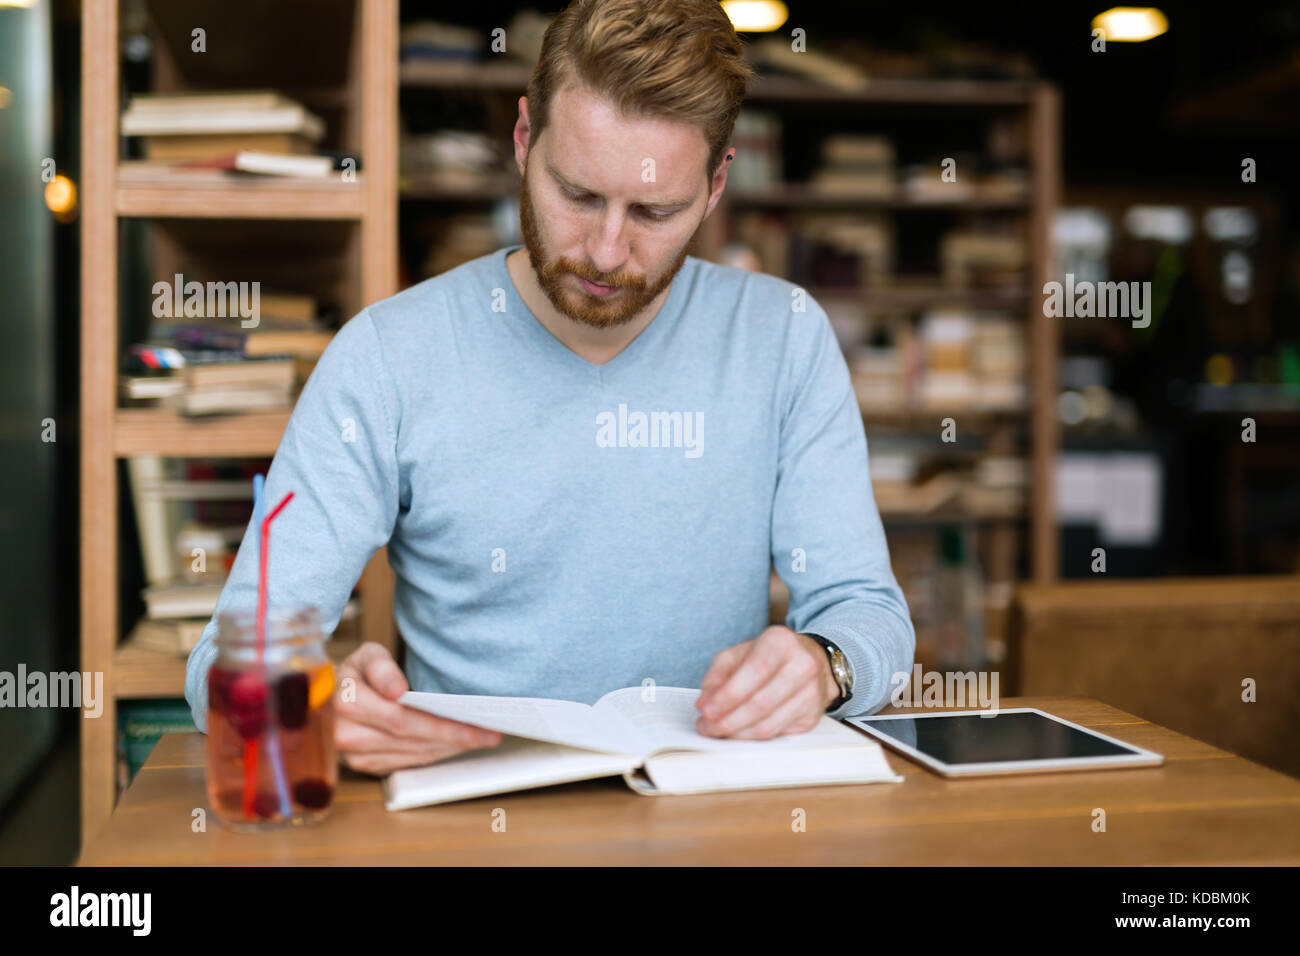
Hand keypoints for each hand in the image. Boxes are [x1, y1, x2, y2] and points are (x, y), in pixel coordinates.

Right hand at [334, 642, 501, 774]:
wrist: (332, 695)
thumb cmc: (357, 672)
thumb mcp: (367, 655)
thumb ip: (381, 666)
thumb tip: (397, 689)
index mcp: (346, 703)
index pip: (402, 718)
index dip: (441, 724)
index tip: (474, 722)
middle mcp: (346, 735)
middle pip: (412, 740)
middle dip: (455, 738)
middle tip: (488, 734)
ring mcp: (354, 756)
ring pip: (412, 755)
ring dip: (449, 749)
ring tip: (479, 739)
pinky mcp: (364, 766)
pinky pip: (407, 763)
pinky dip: (434, 755)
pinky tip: (454, 745)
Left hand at [694, 626, 838, 738]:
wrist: (809, 660)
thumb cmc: (769, 657)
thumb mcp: (738, 655)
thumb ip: (717, 675)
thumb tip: (705, 704)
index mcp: (781, 641)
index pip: (755, 671)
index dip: (728, 695)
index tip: (706, 710)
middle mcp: (802, 664)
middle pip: (761, 703)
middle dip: (727, 720)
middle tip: (706, 727)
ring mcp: (811, 692)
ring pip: (768, 725)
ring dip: (737, 733)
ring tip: (717, 731)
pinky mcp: (813, 715)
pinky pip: (776, 734)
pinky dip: (751, 737)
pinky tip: (738, 732)